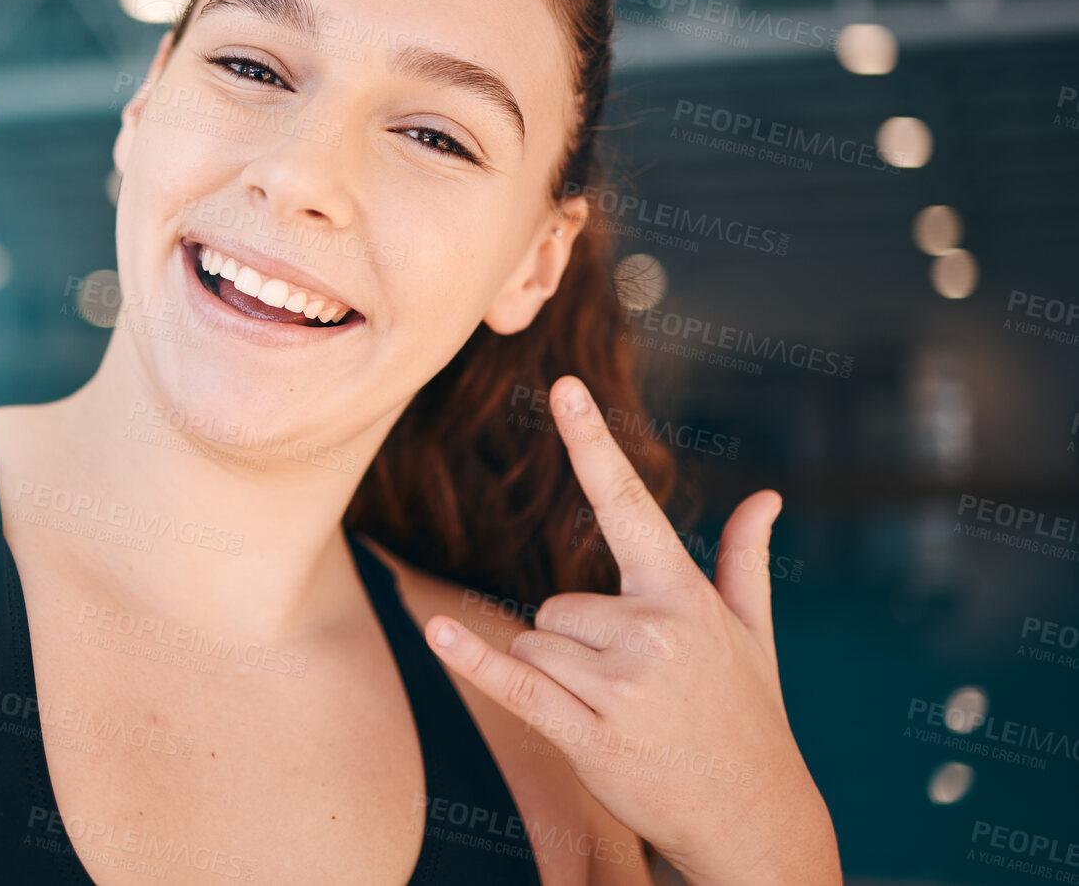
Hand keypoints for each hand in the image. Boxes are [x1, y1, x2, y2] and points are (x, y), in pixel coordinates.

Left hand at [422, 376, 839, 885]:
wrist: (756, 819)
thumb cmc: (749, 720)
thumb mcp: (754, 635)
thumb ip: (744, 561)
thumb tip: (768, 497)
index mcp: (684, 595)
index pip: (627, 502)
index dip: (591, 441)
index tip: (563, 386)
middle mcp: (653, 629)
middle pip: (557, 605)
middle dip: (577, 644)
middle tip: (634, 690)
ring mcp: (621, 683)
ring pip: (535, 644)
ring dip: (558, 679)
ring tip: (621, 715)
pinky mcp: (589, 732)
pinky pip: (515, 682)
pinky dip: (474, 661)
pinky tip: (438, 634)